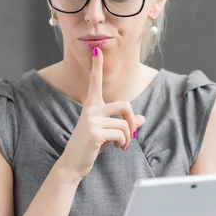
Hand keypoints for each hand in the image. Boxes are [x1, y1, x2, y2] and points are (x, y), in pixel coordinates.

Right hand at [57, 47, 145, 178]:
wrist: (73, 164)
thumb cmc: (90, 147)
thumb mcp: (108, 133)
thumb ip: (123, 124)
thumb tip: (142, 119)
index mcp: (91, 106)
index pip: (95, 83)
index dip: (97, 67)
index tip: (96, 51)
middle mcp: (91, 109)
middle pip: (124, 105)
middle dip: (132, 120)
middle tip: (130, 134)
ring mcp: (92, 119)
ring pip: (124, 123)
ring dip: (127, 137)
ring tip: (120, 145)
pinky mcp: (94, 131)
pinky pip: (121, 133)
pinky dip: (123, 143)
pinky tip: (116, 148)